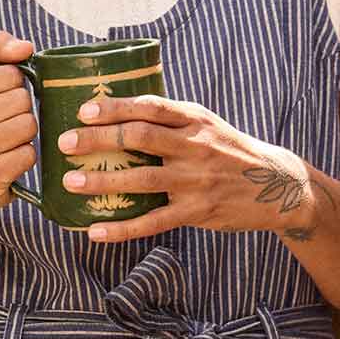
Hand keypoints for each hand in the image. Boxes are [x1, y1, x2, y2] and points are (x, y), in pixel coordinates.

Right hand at [0, 31, 38, 215]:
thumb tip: (25, 48)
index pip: (11, 74)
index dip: (15, 85)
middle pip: (21, 101)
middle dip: (22, 110)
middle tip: (5, 122)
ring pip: (26, 127)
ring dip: (26, 133)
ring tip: (8, 140)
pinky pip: (27, 155)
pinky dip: (26, 156)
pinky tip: (9, 159)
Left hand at [57, 91, 324, 242]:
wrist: (274, 185)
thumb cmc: (230, 152)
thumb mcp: (207, 125)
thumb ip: (172, 120)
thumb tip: (123, 112)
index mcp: (195, 119)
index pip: (149, 106)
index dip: (115, 107)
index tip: (84, 110)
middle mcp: (194, 146)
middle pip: (138, 138)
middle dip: (98, 139)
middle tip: (65, 143)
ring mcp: (194, 181)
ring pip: (139, 179)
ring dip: (101, 180)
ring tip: (70, 181)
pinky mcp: (195, 212)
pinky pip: (151, 222)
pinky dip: (120, 229)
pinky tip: (94, 231)